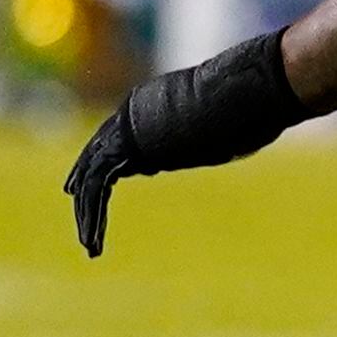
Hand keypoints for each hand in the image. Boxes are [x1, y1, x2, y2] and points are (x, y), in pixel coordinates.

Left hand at [64, 32, 306, 257]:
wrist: (241, 91)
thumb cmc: (250, 106)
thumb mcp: (232, 128)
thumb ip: (220, 136)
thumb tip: (245, 137)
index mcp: (155, 108)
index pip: (124, 144)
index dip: (111, 171)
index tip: (104, 196)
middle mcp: (135, 115)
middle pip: (100, 158)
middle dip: (89, 192)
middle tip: (86, 223)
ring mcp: (127, 129)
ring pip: (93, 176)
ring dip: (89, 213)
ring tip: (90, 244)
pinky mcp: (126, 147)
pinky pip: (99, 185)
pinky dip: (94, 214)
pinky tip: (94, 240)